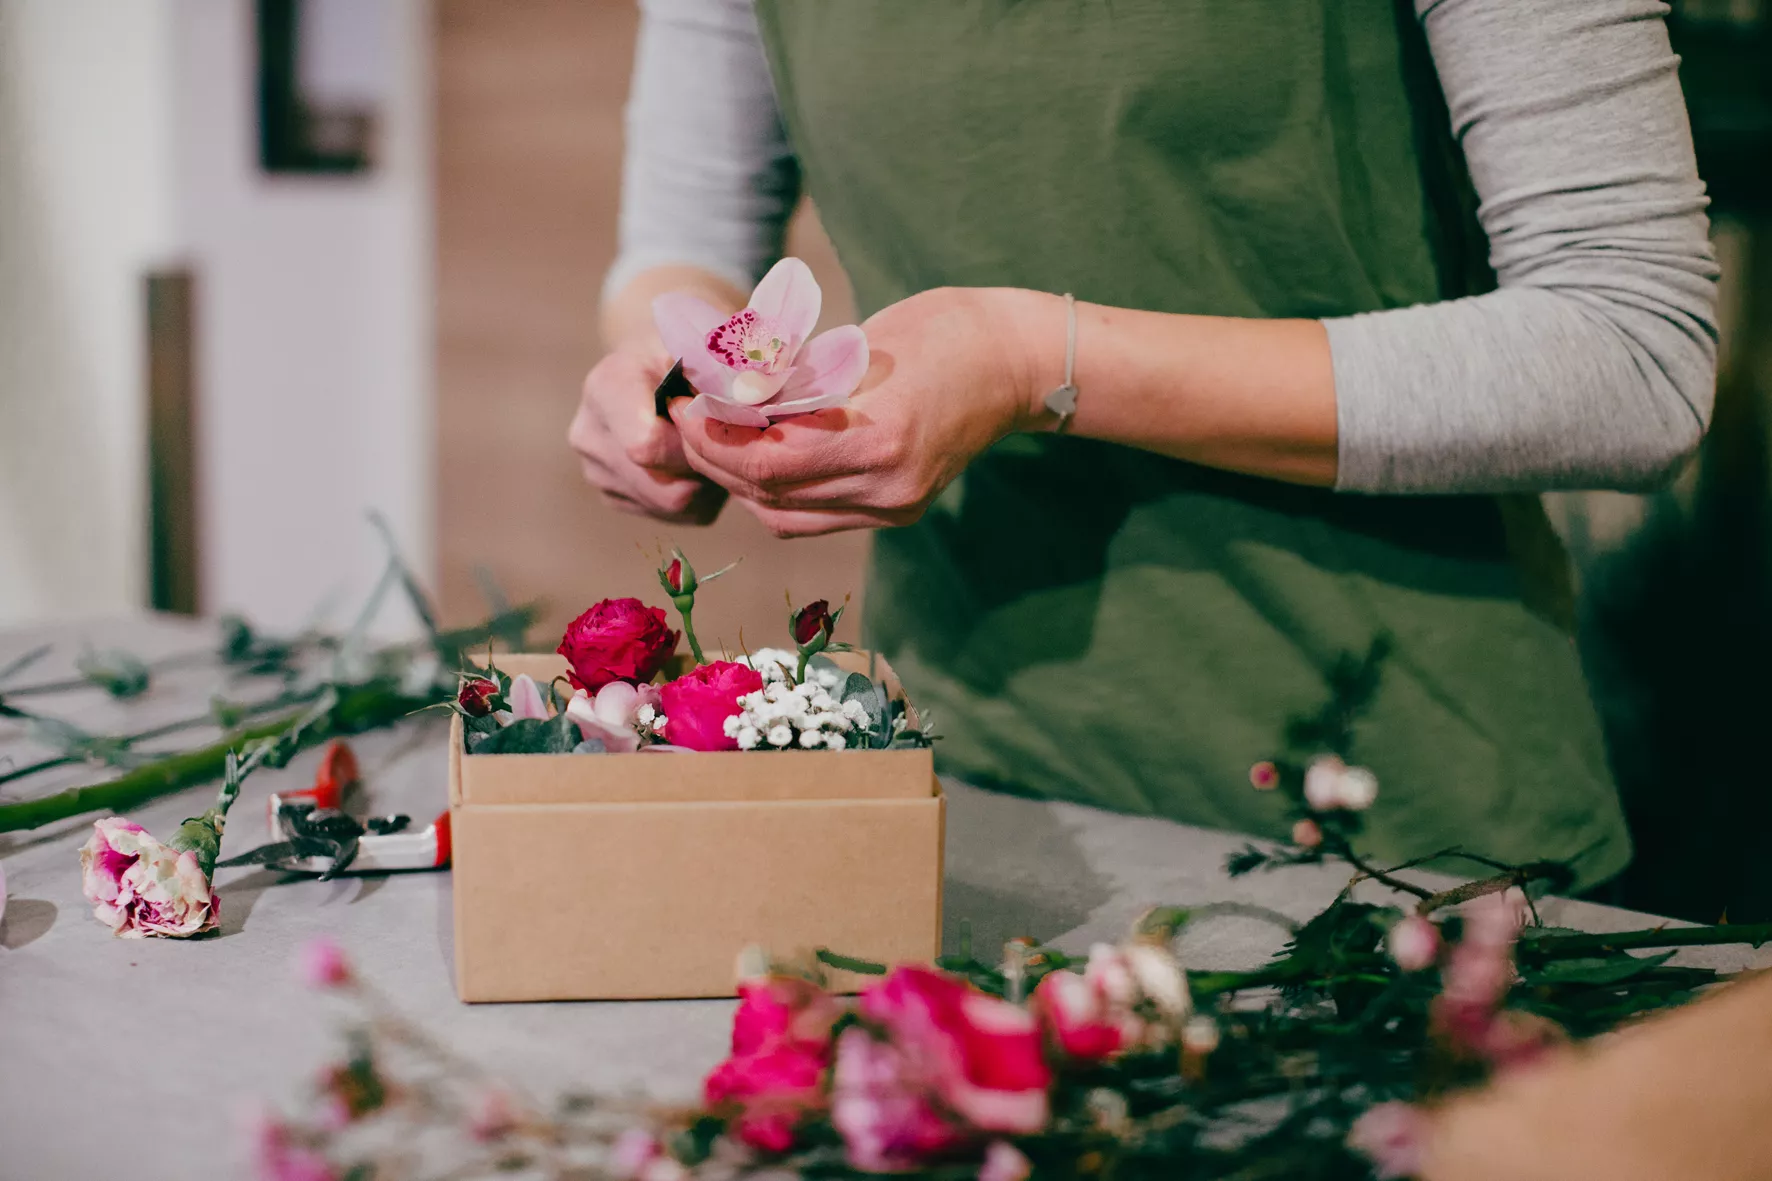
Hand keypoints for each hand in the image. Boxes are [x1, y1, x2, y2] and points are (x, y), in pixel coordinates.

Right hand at [568, 341, 727, 523]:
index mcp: (606, 387)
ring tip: (710, 445)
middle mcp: (589, 434)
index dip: (696, 442)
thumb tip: (747, 406)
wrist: (655, 366)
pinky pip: (674, 514)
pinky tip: (697, 462)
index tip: (717, 419)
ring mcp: (598, 473)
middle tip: (727, 438)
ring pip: (673, 504)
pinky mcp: (615, 498)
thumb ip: (721, 373)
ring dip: (704, 481)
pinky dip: (698, 495)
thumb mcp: (703, 346)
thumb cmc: (686, 354)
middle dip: (705, 466)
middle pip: (665, 485)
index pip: (647, 446)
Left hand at [672, 287, 1053, 537]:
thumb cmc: (940, 331)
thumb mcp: (860, 345)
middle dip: (715, 458)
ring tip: (715, 437)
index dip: (713, 439)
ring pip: (782, 514)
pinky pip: (813, 517)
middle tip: (685, 420)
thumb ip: (794, 381)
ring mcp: (895, 505)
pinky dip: (776, 492)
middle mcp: (887, 486)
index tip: (683, 405)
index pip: (767, 460)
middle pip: (768, 493)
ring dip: (739, 480)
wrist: (1016, 362)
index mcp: (879, 436)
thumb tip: (723, 394)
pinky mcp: (898, 510)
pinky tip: (761, 458)